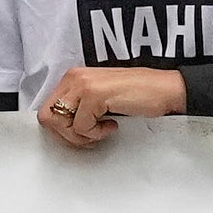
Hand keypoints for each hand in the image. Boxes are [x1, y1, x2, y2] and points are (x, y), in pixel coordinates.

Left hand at [33, 63, 183, 147]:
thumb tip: (61, 129)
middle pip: (47, 118)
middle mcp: (74, 77)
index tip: (81, 133)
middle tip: (90, 135)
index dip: (61, 129)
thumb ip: (78, 107)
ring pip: (60, 124)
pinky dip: (97, 133)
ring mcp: (83, 85)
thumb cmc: (138, 95)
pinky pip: (81, 127)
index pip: (46, 109)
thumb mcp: (100, 98)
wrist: (165, 89)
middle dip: (67, 135)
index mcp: (73, 77)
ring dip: (81, 135)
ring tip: (101, 129)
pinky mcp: (94, 95)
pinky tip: (113, 124)